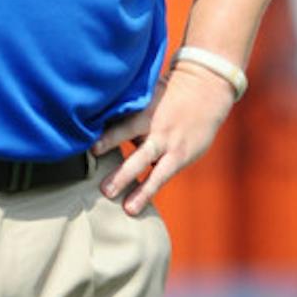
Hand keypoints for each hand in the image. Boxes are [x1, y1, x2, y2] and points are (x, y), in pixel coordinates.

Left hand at [91, 64, 235, 215]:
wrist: (205, 90)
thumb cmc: (166, 93)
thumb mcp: (147, 95)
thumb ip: (126, 111)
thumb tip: (95, 123)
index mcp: (145, 111)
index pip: (123, 125)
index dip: (108, 137)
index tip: (91, 151)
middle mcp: (156, 128)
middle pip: (136, 150)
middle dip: (121, 169)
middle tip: (102, 187)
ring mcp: (169, 143)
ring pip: (149, 166)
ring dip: (135, 185)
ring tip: (120, 204)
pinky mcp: (180, 156)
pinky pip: (162, 175)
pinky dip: (148, 189)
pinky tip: (135, 206)